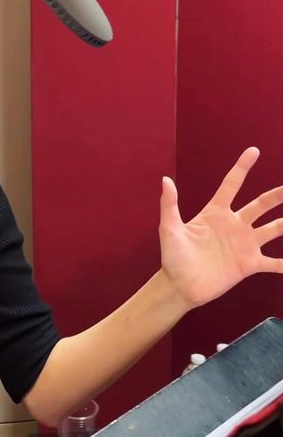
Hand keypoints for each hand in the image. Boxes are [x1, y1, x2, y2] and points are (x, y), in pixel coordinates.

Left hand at [159, 147, 282, 307]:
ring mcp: (244, 244)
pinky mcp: (250, 265)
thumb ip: (169, 205)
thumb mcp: (169, 229)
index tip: (253, 150)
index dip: (242, 167)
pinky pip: (276, 263)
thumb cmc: (172, 256)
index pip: (231, 184)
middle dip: (278, 194)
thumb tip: (165, 179)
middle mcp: (234, 225)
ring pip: (275, 229)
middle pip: (261, 204)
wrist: (180, 286)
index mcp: (215, 212)